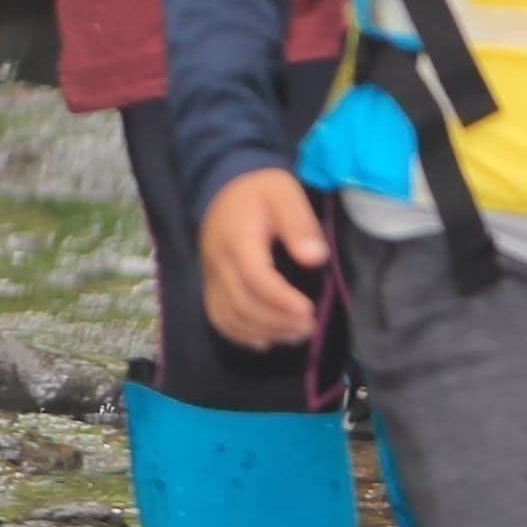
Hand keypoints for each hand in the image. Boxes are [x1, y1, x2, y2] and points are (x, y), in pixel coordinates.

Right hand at [197, 169, 331, 351]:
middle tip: (310, 326)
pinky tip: (266, 341)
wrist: (223, 185)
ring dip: (263, 331)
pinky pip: (217, 316)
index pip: (255, 278)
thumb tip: (316, 257)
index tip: (308, 311)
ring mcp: (210, 275)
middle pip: (242, 303)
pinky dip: (240, 334)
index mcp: (237, 240)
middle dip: (277, 321)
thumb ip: (300, 225)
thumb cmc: (261, 191)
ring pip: (229, 315)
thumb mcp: (285, 195)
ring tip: (296, 335)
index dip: (281, 300)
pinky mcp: (210, 283)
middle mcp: (218, 262)